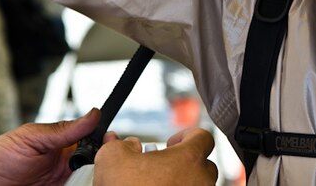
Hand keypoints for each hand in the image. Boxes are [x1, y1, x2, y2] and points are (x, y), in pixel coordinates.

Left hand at [0, 109, 101, 185]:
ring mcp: (62, 185)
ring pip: (89, 183)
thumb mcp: (31, 138)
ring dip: (95, 180)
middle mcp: (67, 169)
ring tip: (95, 178)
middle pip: (97, 168)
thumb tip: (93, 113)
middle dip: (103, 167)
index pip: (95, 145)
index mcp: (64, 148)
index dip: (105, 145)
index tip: (111, 144)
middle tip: (101, 167)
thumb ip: (63, 129)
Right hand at [94, 128, 217, 185]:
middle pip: (202, 164)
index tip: (169, 144)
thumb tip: (127, 145)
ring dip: (180, 183)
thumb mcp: (113, 159)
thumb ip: (122, 144)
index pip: (203, 137)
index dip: (185, 136)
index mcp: (189, 159)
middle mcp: (201, 181)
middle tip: (159, 169)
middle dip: (182, 164)